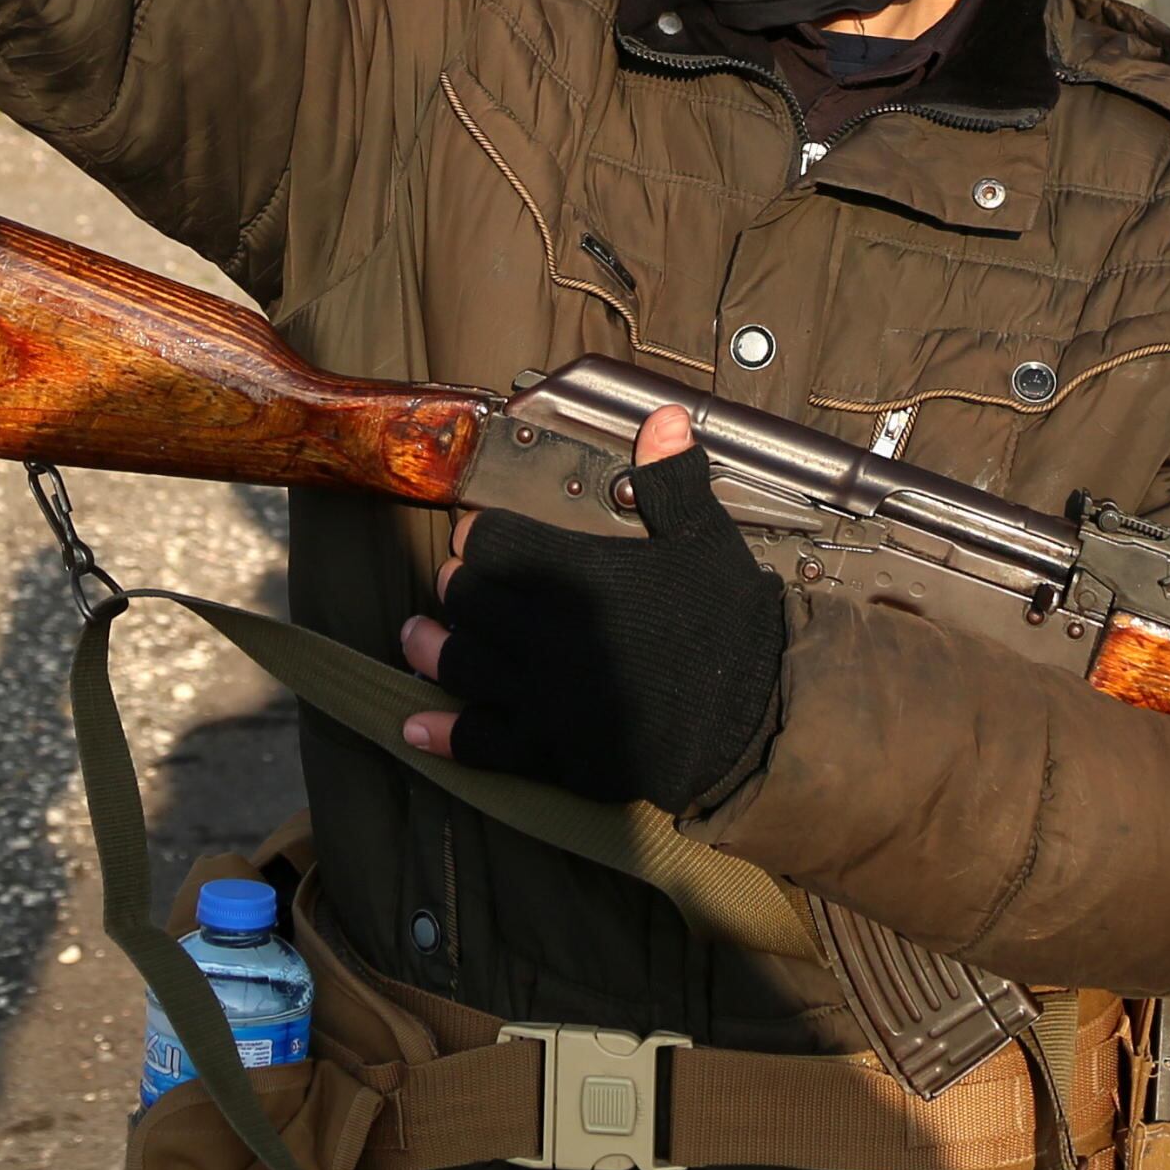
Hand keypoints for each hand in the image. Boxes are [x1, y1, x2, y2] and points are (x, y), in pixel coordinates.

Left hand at [396, 404, 789, 813]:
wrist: (755, 714)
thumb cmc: (729, 621)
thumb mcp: (704, 539)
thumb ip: (672, 479)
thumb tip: (661, 418)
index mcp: (576, 574)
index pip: (495, 543)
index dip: (481, 535)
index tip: (477, 535)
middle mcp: (546, 632)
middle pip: (469, 601)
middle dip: (456, 588)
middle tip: (454, 584)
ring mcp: (543, 696)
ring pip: (461, 666)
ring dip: (429, 649)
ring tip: (415, 638)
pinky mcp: (551, 751)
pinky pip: (481, 742)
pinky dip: (441, 734)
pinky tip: (414, 726)